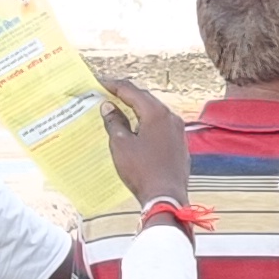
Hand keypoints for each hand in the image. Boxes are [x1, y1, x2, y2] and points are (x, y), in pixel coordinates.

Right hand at [101, 78, 193, 208]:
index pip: (132, 91)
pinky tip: (137, 128)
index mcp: (156, 113)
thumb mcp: (121, 144)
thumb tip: (108, 107)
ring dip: (137, 108)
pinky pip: (161, 126)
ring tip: (120, 108)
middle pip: (145, 98)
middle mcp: (171, 117)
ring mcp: (178, 130)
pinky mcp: (179, 143)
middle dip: (126, 94)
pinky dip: (146, 122)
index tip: (99, 82)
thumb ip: (114, 122)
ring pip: (155, 112)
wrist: (166, 196)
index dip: (113, 85)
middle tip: (107, 93)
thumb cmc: (142, 170)